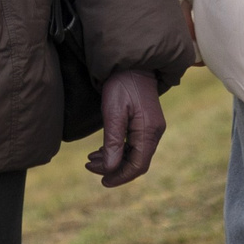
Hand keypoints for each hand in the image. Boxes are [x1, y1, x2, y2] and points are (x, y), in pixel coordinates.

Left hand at [84, 70, 165, 187]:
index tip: (102, 181)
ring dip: (114, 160)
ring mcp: (151, 127)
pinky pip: (134, 144)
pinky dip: (118, 150)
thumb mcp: (113, 113)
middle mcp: (154, 131)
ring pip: (134, 154)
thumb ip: (113, 142)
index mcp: (149, 131)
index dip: (121, 177)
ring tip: (90, 159)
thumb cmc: (121, 84)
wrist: (132, 62)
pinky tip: (102, 150)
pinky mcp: (145, 122)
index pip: (138, 165)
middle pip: (137, 162)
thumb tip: (110, 169)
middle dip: (113, 168)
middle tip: (89, 166)